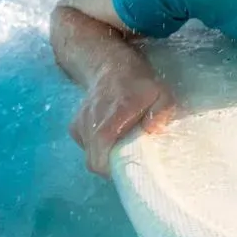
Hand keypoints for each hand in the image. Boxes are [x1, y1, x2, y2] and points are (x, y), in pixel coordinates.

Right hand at [69, 57, 174, 176]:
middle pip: (93, 161)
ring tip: (121, 150)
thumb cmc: (139, 84)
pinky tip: (110, 139)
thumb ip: (162, 112)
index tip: (129, 170)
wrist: (110, 66)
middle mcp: (93, 121)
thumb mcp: (161, 94)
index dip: (113, 169)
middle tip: (128, 164)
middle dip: (110, 168)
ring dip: (103, 158)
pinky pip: (85, 146)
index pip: (102, 154)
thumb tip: (153, 131)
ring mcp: (81, 123)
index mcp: (115, 115)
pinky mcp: (75, 125)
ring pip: (89, 154)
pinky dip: (96, 148)